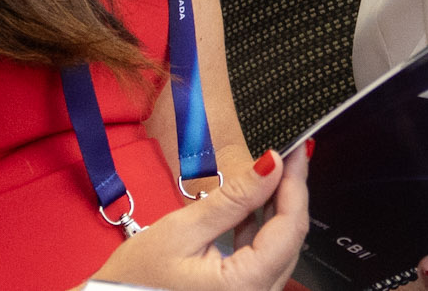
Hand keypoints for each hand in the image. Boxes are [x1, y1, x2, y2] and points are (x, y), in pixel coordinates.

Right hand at [83, 144, 307, 290]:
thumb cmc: (132, 282)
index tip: (296, 150)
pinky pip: (263, 264)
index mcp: (244, 288)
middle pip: (290, 240)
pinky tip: (249, 209)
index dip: (296, 184)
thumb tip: (272, 164)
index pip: (290, 228)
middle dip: (288, 195)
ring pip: (280, 251)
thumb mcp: (181, 231)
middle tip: (285, 156)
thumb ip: (233, 198)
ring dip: (275, 213)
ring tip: (267, 176)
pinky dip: (259, 234)